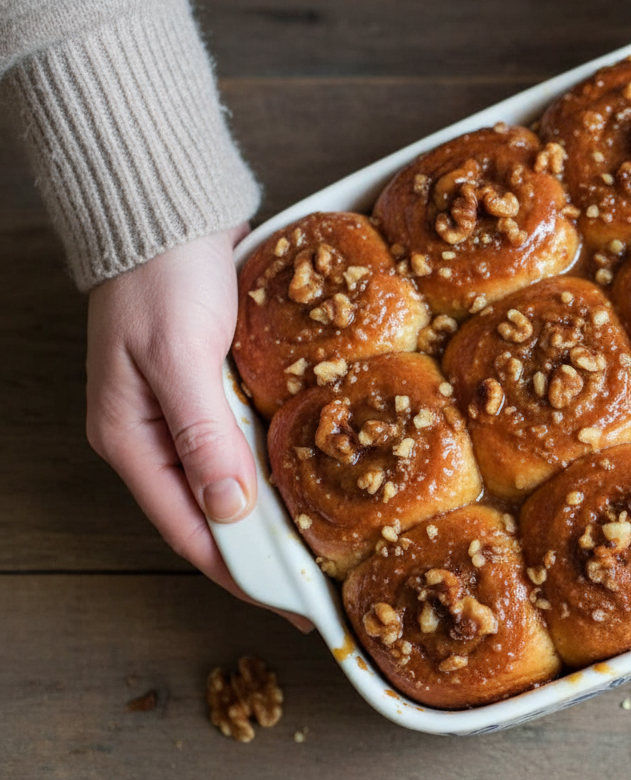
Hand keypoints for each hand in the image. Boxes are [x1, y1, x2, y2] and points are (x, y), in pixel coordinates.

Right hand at [86, 227, 311, 630]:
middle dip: (261, 549)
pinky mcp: (213, 382)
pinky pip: (246, 437)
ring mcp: (185, 407)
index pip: (188, 528)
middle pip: (211, 511)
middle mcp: (154, 433)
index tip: (289, 602)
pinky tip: (313, 473)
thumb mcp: (181, 356)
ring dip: (273, 507)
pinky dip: (276, 460)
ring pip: (233, 477)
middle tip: (319, 578)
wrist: (170, 204)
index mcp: (131, 438)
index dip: (239, 571)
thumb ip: (203, 434)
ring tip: (324, 537)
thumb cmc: (164, 274)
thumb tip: (228, 509)